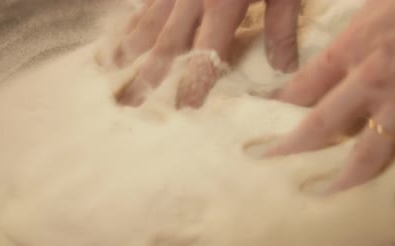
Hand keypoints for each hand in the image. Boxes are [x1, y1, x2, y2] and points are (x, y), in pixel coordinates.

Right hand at [113, 0, 300, 106]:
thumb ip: (281, 27)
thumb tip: (283, 69)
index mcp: (223, 4)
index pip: (206, 54)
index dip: (195, 83)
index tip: (184, 109)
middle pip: (167, 43)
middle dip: (148, 75)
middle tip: (129, 102)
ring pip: (148, 19)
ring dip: (129, 47)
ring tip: (111, 68)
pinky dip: (133, 16)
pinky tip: (122, 27)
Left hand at [267, 0, 394, 219]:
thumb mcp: (366, 13)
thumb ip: (347, 43)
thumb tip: (331, 62)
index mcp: (347, 50)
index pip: (300, 87)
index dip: (278, 107)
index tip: (265, 121)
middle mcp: (369, 80)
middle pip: (320, 125)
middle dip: (294, 149)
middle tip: (275, 166)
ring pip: (368, 152)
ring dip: (346, 179)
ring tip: (330, 196)